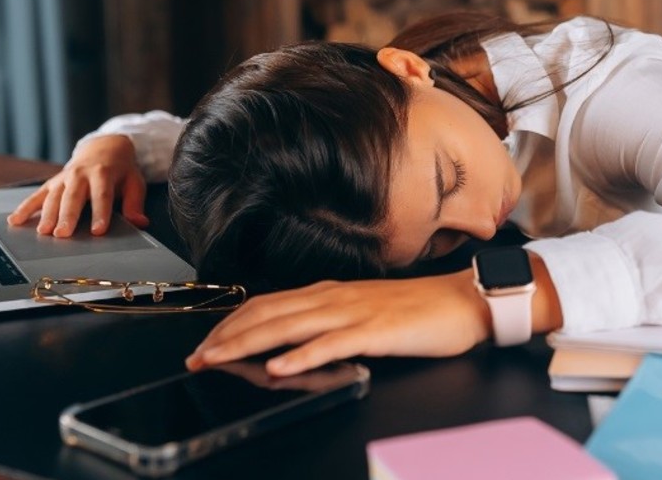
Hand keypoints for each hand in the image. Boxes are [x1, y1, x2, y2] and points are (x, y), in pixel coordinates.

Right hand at [6, 134, 149, 236]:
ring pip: (53, 197)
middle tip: (63, 234)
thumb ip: (134, 203)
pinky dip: (25, 208)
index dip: (101, 214)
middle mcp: (80, 174)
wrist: (103, 147)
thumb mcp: (134, 182)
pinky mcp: (52, 183)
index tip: (98, 231)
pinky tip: (15, 221)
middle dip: (67, 216)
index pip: (102, 196)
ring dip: (47, 215)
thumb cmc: (120, 170)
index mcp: (103, 173)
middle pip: (73, 198)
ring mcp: (63, 178)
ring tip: (43, 232)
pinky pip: (37, 196)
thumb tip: (140, 223)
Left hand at [185, 270, 490, 375]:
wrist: (465, 301)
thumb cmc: (420, 311)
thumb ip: (329, 325)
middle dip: (227, 336)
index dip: (232, 324)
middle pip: (269, 314)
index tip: (205, 343)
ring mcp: (355, 312)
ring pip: (290, 326)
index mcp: (330, 293)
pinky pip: (332, 344)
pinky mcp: (377, 330)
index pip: (268, 304)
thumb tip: (293, 345)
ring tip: (219, 359)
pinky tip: (280, 368)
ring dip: (249, 344)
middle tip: (196, 357)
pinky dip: (302, 356)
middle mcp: (336, 298)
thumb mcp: (364, 313)